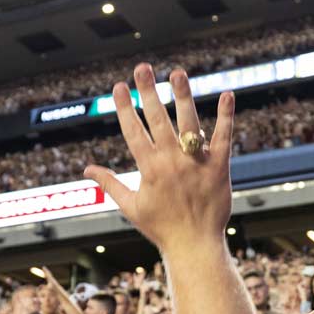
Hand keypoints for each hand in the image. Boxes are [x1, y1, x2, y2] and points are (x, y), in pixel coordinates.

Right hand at [83, 65, 234, 252]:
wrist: (194, 246)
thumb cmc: (161, 228)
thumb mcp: (130, 207)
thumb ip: (109, 184)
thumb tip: (86, 169)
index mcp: (149, 169)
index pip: (133, 131)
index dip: (124, 107)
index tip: (118, 86)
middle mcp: (171, 161)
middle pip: (158, 119)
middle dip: (148, 91)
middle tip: (142, 67)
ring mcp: (196, 163)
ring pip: (188, 122)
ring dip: (182, 95)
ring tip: (176, 72)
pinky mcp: (219, 167)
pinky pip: (223, 137)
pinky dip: (226, 116)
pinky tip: (227, 94)